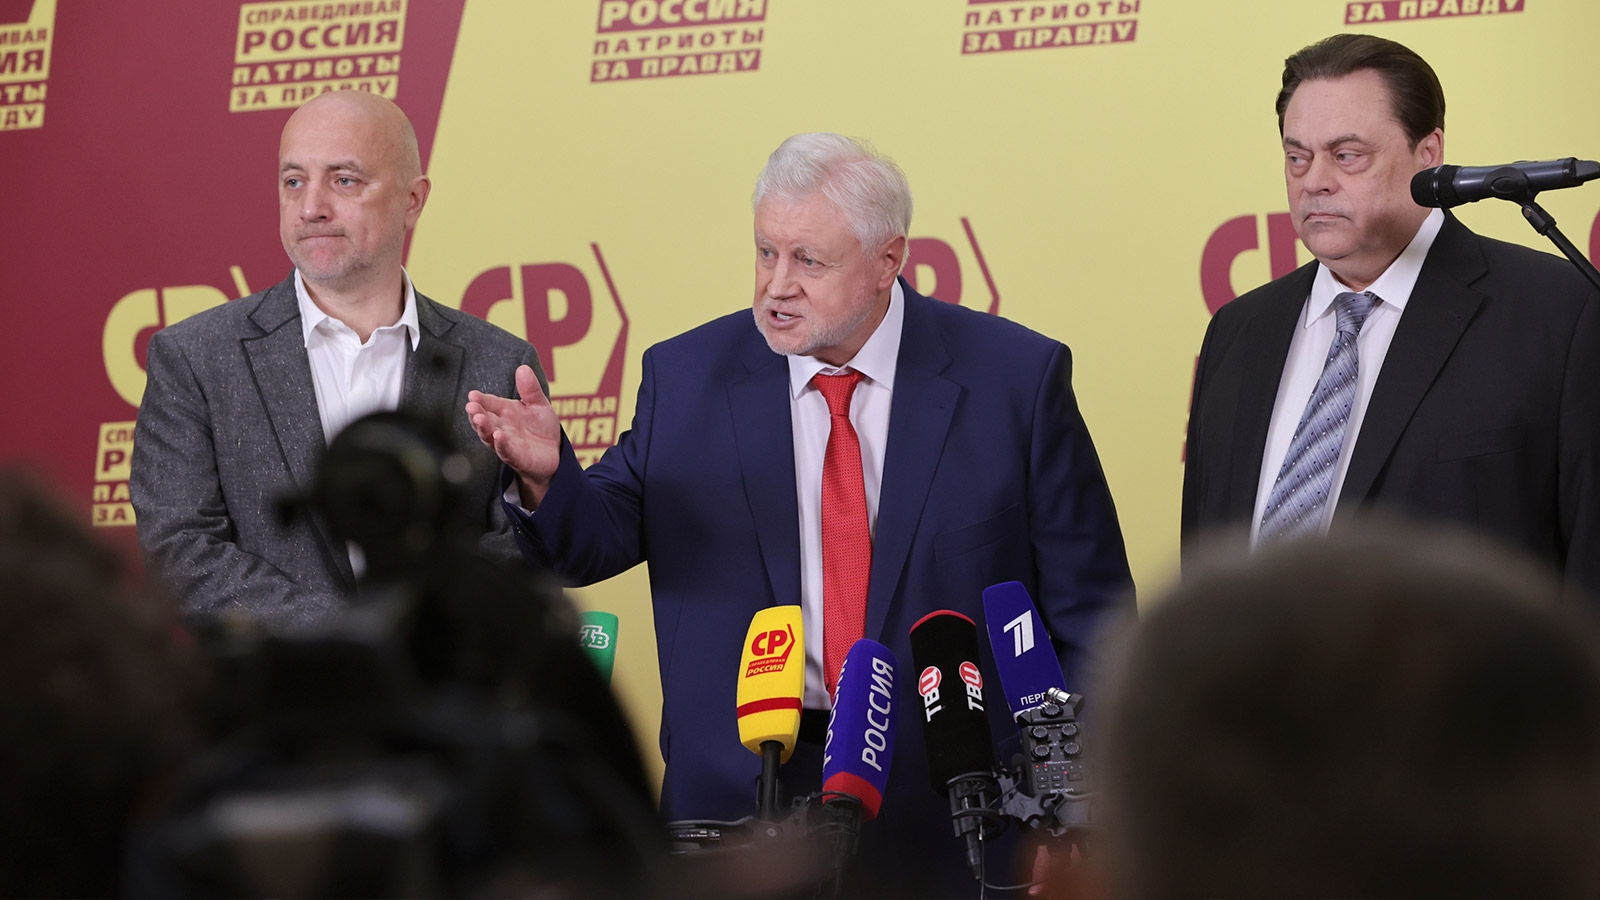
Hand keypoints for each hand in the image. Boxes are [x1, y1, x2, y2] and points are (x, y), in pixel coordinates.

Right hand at [466, 364, 561, 507]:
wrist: (554, 452)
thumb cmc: (542, 427)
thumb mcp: (539, 404)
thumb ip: (530, 388)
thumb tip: (523, 368)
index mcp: (504, 411)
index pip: (489, 403)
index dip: (480, 400)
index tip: (472, 395)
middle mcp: (501, 426)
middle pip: (484, 419)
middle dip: (476, 413)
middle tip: (471, 407)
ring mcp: (506, 442)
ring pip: (489, 436)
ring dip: (483, 428)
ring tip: (479, 419)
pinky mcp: (515, 457)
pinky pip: (505, 450)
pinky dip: (501, 444)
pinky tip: (498, 436)